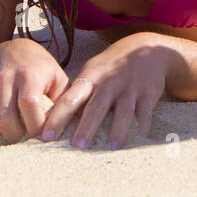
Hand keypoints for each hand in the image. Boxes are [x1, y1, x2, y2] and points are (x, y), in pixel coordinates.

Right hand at [0, 39, 65, 143]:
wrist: (13, 52)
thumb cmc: (42, 70)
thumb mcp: (58, 78)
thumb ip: (66, 99)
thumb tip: (81, 124)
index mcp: (30, 75)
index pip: (28, 104)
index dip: (36, 125)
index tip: (44, 136)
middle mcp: (5, 80)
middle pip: (4, 118)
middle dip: (17, 136)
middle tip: (27, 140)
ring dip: (1, 137)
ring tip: (15, 136)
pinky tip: (1, 132)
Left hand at [41, 34, 169, 149]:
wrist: (146, 49)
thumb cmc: (112, 66)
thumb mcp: (92, 71)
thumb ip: (78, 92)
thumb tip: (55, 118)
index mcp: (91, 78)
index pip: (70, 99)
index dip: (58, 118)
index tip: (47, 137)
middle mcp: (109, 83)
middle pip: (96, 107)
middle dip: (87, 127)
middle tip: (77, 146)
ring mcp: (130, 88)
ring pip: (123, 111)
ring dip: (117, 129)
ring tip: (111, 148)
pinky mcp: (149, 92)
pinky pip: (145, 112)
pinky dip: (143, 125)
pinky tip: (140, 138)